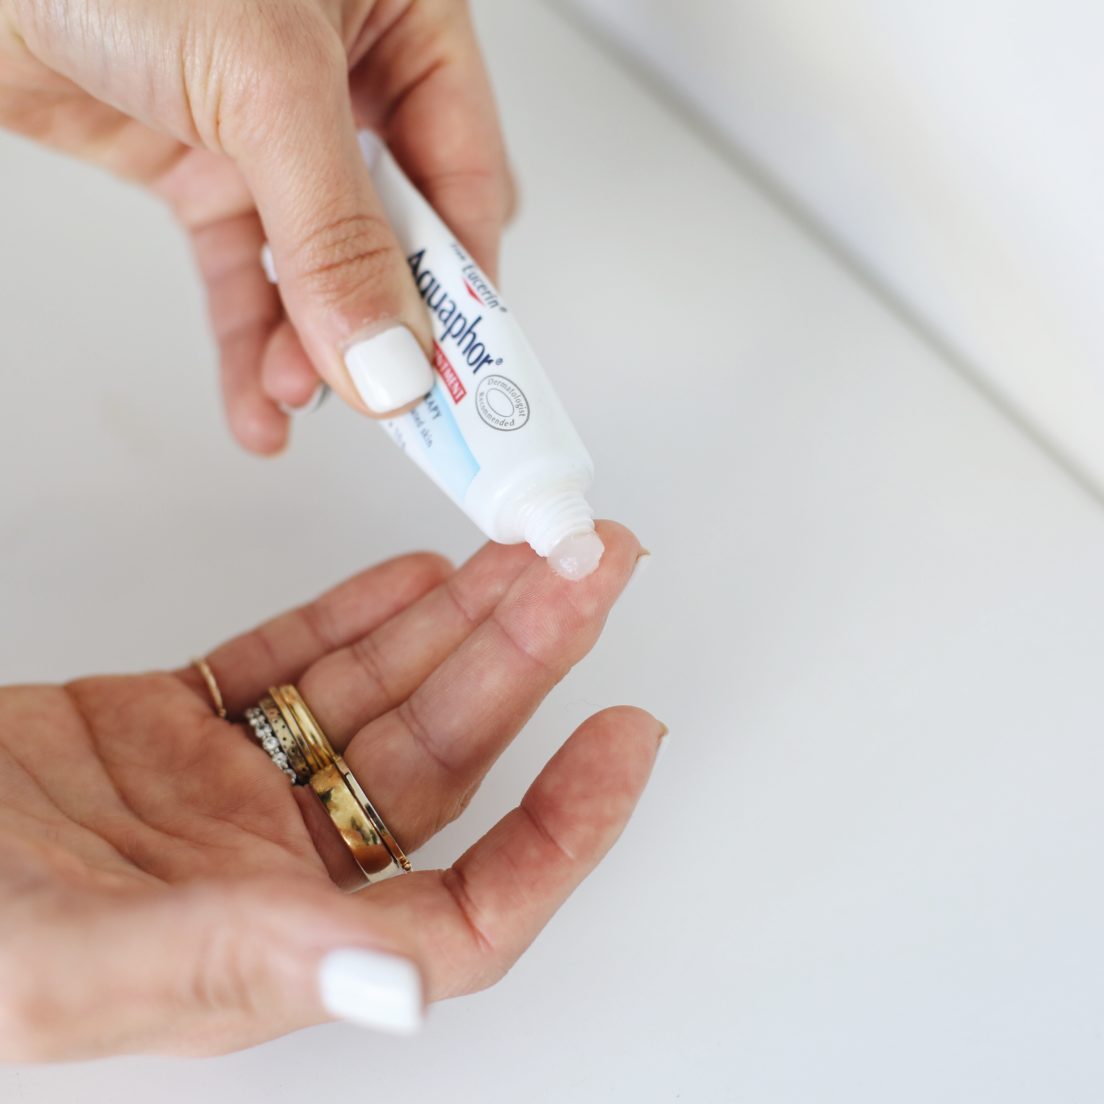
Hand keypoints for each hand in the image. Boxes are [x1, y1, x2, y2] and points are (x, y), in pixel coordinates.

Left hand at [0, 0, 512, 449]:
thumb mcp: (263, 78)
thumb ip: (336, 230)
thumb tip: (389, 350)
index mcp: (402, 18)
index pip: (465, 175)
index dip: (471, 282)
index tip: (466, 372)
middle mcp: (343, 79)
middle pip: (398, 235)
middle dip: (388, 322)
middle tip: (395, 397)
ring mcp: (268, 130)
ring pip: (316, 270)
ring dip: (311, 347)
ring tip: (299, 393)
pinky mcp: (198, 169)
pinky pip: (242, 275)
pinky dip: (248, 344)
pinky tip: (259, 401)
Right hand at [0, 523, 657, 1059]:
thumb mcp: (74, 961)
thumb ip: (243, 959)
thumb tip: (399, 984)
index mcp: (276, 951)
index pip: (469, 907)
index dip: (566, 832)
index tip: (628, 737)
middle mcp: (273, 870)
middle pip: (440, 762)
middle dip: (525, 660)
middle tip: (588, 572)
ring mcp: (226, 791)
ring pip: (378, 696)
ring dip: (457, 622)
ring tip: (521, 552)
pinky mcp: (176, 725)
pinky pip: (292, 662)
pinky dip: (354, 616)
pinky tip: (416, 577)